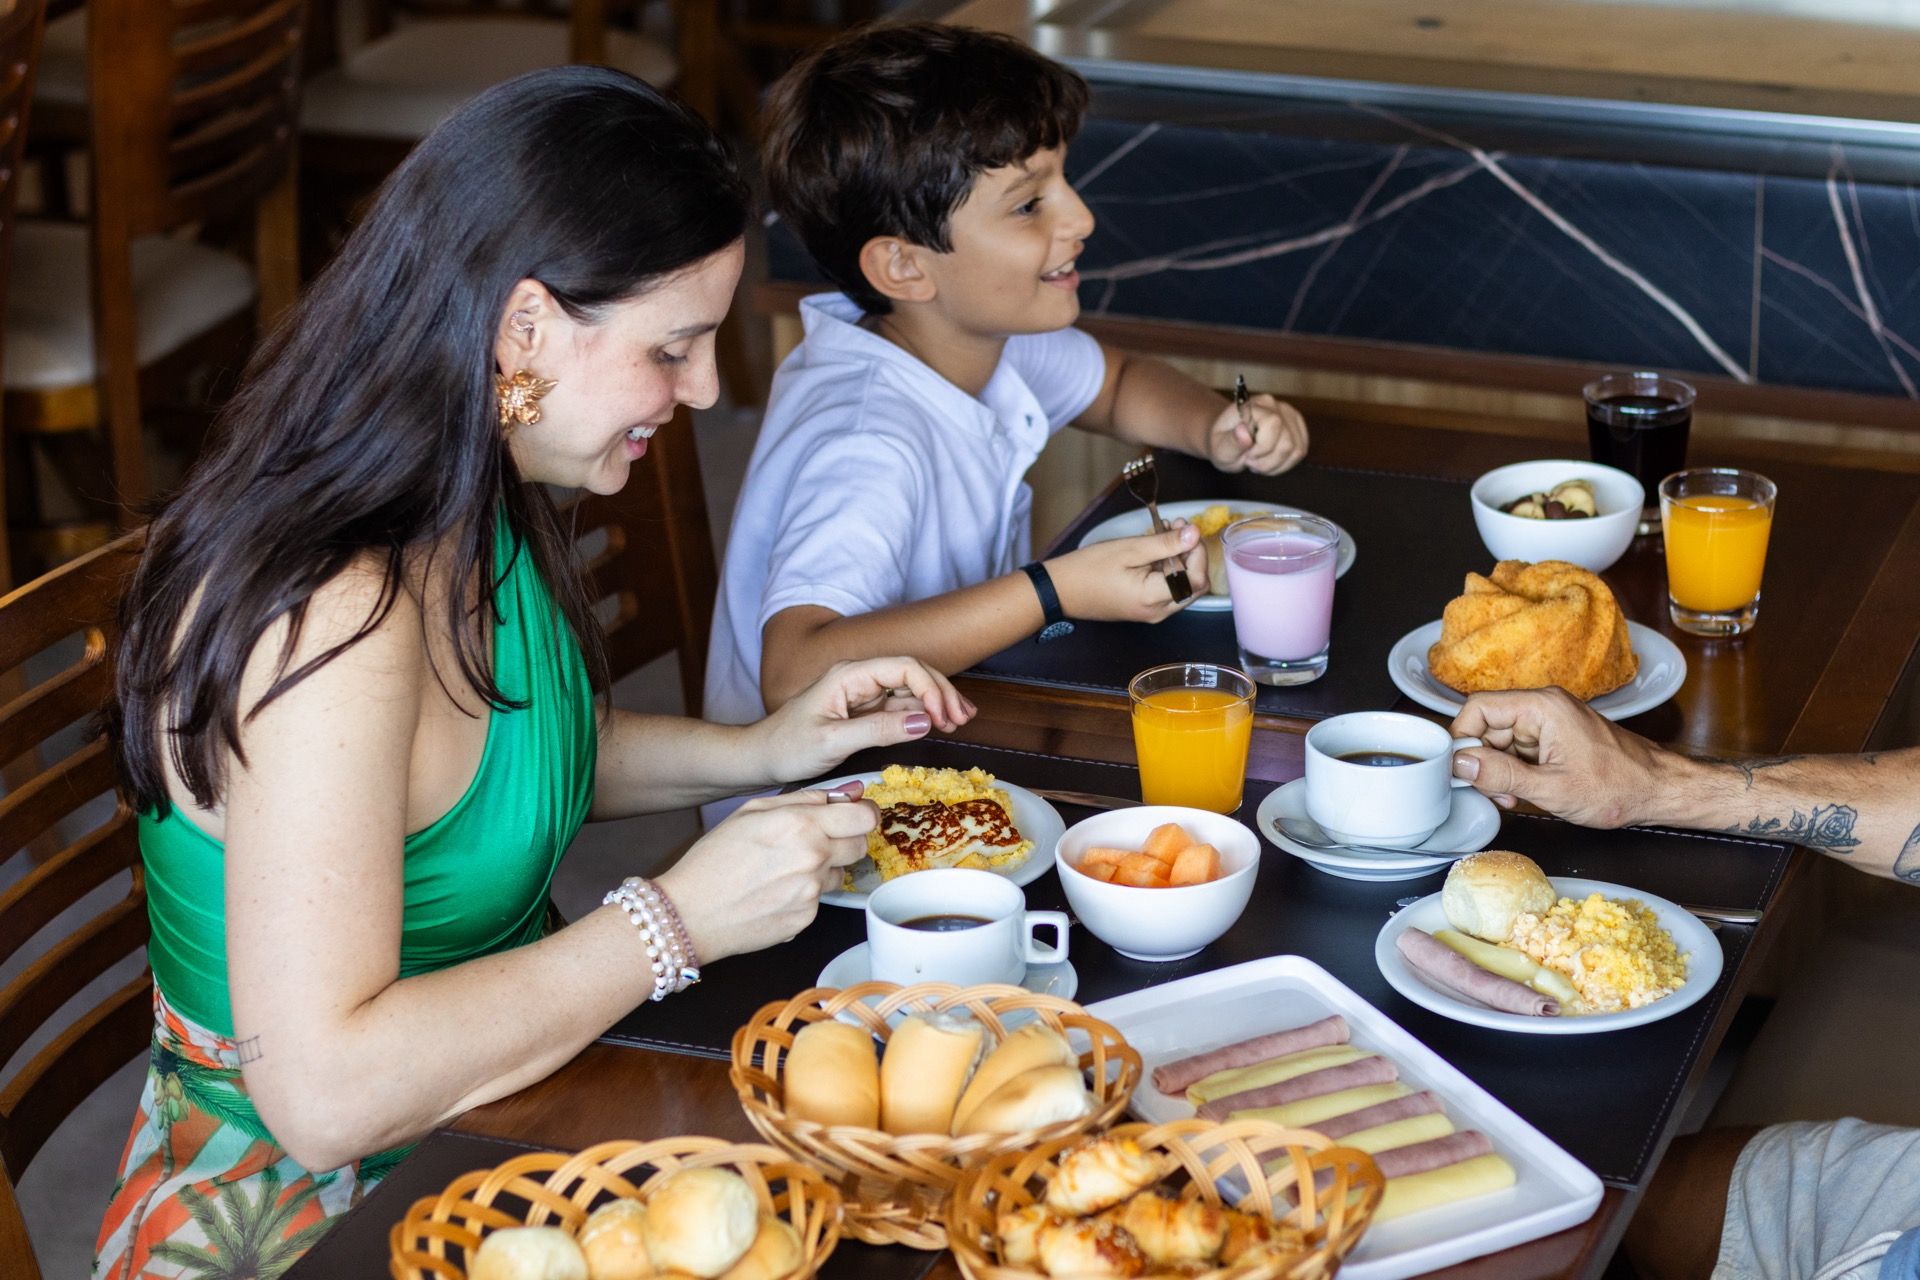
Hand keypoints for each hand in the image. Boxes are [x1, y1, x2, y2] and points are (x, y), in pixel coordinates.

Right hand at [657, 788, 876, 960]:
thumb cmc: (713, 859)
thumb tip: (847, 792)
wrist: (689, 913)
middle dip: (846, 840)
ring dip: (823, 868)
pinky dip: (805, 894)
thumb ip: (804, 799)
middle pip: (860, 845)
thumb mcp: (751, 811)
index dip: (863, 813)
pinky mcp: (807, 919)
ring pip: (840, 873)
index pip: (864, 816)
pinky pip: (820, 899)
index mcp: (801, 824)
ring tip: (784, 870)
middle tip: (816, 840)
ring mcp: (812, 892)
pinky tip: (775, 892)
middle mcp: (813, 857)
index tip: (854, 815)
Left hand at [753, 656, 974, 785]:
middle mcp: (858, 677)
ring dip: (936, 702)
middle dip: (941, 693)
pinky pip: (900, 704)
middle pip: (913, 673)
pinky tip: (939, 724)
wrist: (761, 756)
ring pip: (910, 688)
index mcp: (849, 675)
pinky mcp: (863, 709)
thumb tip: (923, 722)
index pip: (903, 668)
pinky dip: (923, 712)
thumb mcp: (833, 741)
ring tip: (959, 722)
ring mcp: (862, 692)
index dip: (931, 689)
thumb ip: (878, 730)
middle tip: (963, 720)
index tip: (943, 718)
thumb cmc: (787, 747)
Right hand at [1047, 522, 1207, 621]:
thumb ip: (1165, 543)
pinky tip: (1156, 549)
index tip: (1187, 530)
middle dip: (1192, 554)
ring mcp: (1152, 612)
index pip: (1197, 579)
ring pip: (1183, 586)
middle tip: (1178, 526)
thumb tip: (1195, 534)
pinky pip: (1168, 589)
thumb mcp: (1130, 549)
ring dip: (1181, 559)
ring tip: (1165, 532)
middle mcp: (1158, 612)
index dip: (1199, 553)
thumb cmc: (1089, 569)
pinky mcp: (1145, 608)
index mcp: (1154, 599)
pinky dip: (1169, 568)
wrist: (1060, 590)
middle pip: (1194, 585)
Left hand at [1208, 394, 1307, 474]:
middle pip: (1287, 443)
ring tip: (1259, 461)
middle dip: (1268, 461)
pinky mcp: (1297, 428)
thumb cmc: (1223, 443)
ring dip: (1276, 464)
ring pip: (1297, 450)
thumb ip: (1231, 442)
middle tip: (1251, 460)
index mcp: (1255, 405)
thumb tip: (1244, 433)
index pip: (1273, 424)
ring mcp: (1290, 416)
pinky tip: (1269, 461)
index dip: (1262, 447)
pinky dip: (1284, 464)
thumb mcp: (1219, 448)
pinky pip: (1300, 452)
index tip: (1247, 454)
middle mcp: (1276, 406)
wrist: (1228, 439)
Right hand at [1448, 688, 1675, 827]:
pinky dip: (1515, 770)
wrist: (1659, 790)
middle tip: (1492, 792)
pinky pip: (1519, 748)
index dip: (1462, 738)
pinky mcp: (1555, 735)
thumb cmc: (1620, 786)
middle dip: (1483, 761)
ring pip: (1501, 739)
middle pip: (1487, 725)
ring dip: (1499, 769)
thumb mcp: (1551, 789)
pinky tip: (1526, 791)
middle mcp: (1544, 706)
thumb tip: (1461, 765)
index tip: (1459, 769)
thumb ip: (1500, 775)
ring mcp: (1550, 720)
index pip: (1478, 708)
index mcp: (1543, 707)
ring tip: (1514, 796)